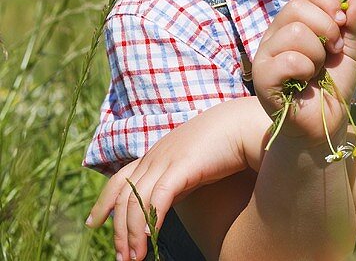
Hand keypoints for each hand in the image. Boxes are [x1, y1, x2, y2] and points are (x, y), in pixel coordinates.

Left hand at [86, 96, 265, 260]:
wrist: (244, 124)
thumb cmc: (225, 144)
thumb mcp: (193, 162)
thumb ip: (177, 177)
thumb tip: (167, 199)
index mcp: (157, 154)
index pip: (120, 179)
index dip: (104, 202)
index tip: (94, 223)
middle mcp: (156, 156)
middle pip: (124, 197)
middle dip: (119, 231)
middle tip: (121, 257)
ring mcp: (167, 160)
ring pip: (137, 202)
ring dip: (132, 234)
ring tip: (135, 258)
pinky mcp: (182, 166)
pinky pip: (158, 198)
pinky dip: (150, 220)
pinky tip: (149, 238)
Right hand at [252, 0, 355, 144]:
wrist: (326, 122)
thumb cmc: (333, 85)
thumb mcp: (350, 51)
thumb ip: (354, 25)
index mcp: (294, 23)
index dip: (329, 3)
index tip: (342, 26)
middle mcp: (275, 34)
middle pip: (297, 6)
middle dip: (327, 28)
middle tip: (332, 51)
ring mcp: (265, 55)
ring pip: (294, 31)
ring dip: (317, 54)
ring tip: (316, 70)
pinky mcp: (262, 78)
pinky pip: (287, 59)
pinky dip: (305, 69)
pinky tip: (305, 81)